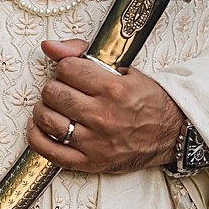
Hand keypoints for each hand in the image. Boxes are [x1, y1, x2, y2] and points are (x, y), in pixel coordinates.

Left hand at [27, 38, 185, 173]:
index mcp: (113, 89)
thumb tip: (49, 47)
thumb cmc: (149, 102)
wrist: (172, 134)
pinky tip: (39, 127)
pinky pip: (49, 151)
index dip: (66, 67)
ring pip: (47, 119)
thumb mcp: (125, 70)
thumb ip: (84, 55)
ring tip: (54, 107)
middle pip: (53, 93)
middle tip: (64, 89)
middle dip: (55, 86)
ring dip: (44, 109)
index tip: (72, 72)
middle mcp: (102, 116)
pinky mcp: (90, 161)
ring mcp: (94, 141)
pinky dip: (37, 137)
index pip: (66, 69)